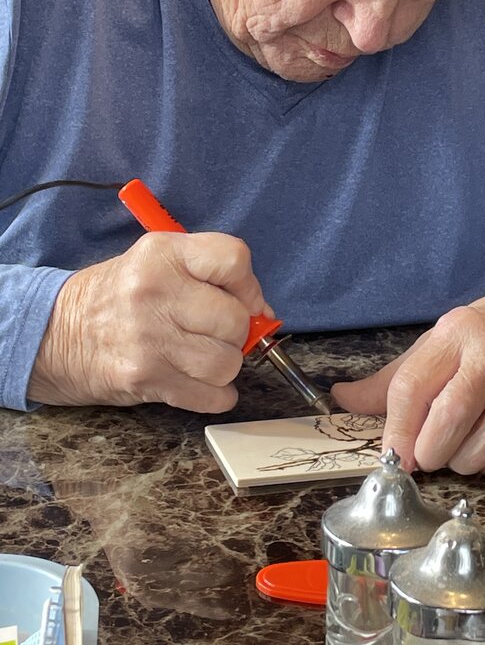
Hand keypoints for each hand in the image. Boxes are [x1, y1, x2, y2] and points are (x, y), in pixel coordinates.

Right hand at [27, 232, 273, 411]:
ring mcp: (150, 339)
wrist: (56, 334)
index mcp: (163, 253)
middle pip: (234, 320)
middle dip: (235, 332)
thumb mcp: (157, 261)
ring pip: (227, 362)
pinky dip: (216, 395)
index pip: (233, 259)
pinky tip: (199, 381)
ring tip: (201, 355)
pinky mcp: (146, 379)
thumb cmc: (119, 296)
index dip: (248, 285)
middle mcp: (156, 292)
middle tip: (213, 331)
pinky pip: (211, 396)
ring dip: (224, 365)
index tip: (244, 300)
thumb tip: (263, 313)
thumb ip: (211, 275)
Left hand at [332, 286, 484, 481]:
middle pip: (451, 420)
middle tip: (431, 454)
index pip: (412, 387)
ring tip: (464, 452)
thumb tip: (341, 399)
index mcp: (456, 332)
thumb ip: (393, 379)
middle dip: (432, 452)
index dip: (397, 431)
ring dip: (470, 462)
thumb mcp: (439, 343)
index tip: (395, 455)